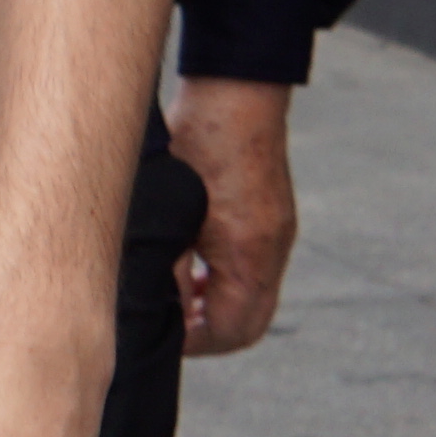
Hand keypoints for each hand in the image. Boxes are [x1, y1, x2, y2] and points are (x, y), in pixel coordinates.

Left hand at [173, 79, 299, 356]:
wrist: (233, 94)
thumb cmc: (197, 145)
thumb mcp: (170, 212)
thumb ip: (167, 265)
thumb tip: (158, 305)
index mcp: (249, 256)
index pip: (232, 329)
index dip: (195, 343)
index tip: (164, 338)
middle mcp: (272, 250)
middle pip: (250, 322)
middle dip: (209, 333)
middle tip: (171, 328)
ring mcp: (277, 233)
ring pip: (255, 297)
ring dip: (218, 307)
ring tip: (178, 301)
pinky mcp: (272, 217)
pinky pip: (257, 269)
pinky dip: (227, 281)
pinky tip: (194, 269)